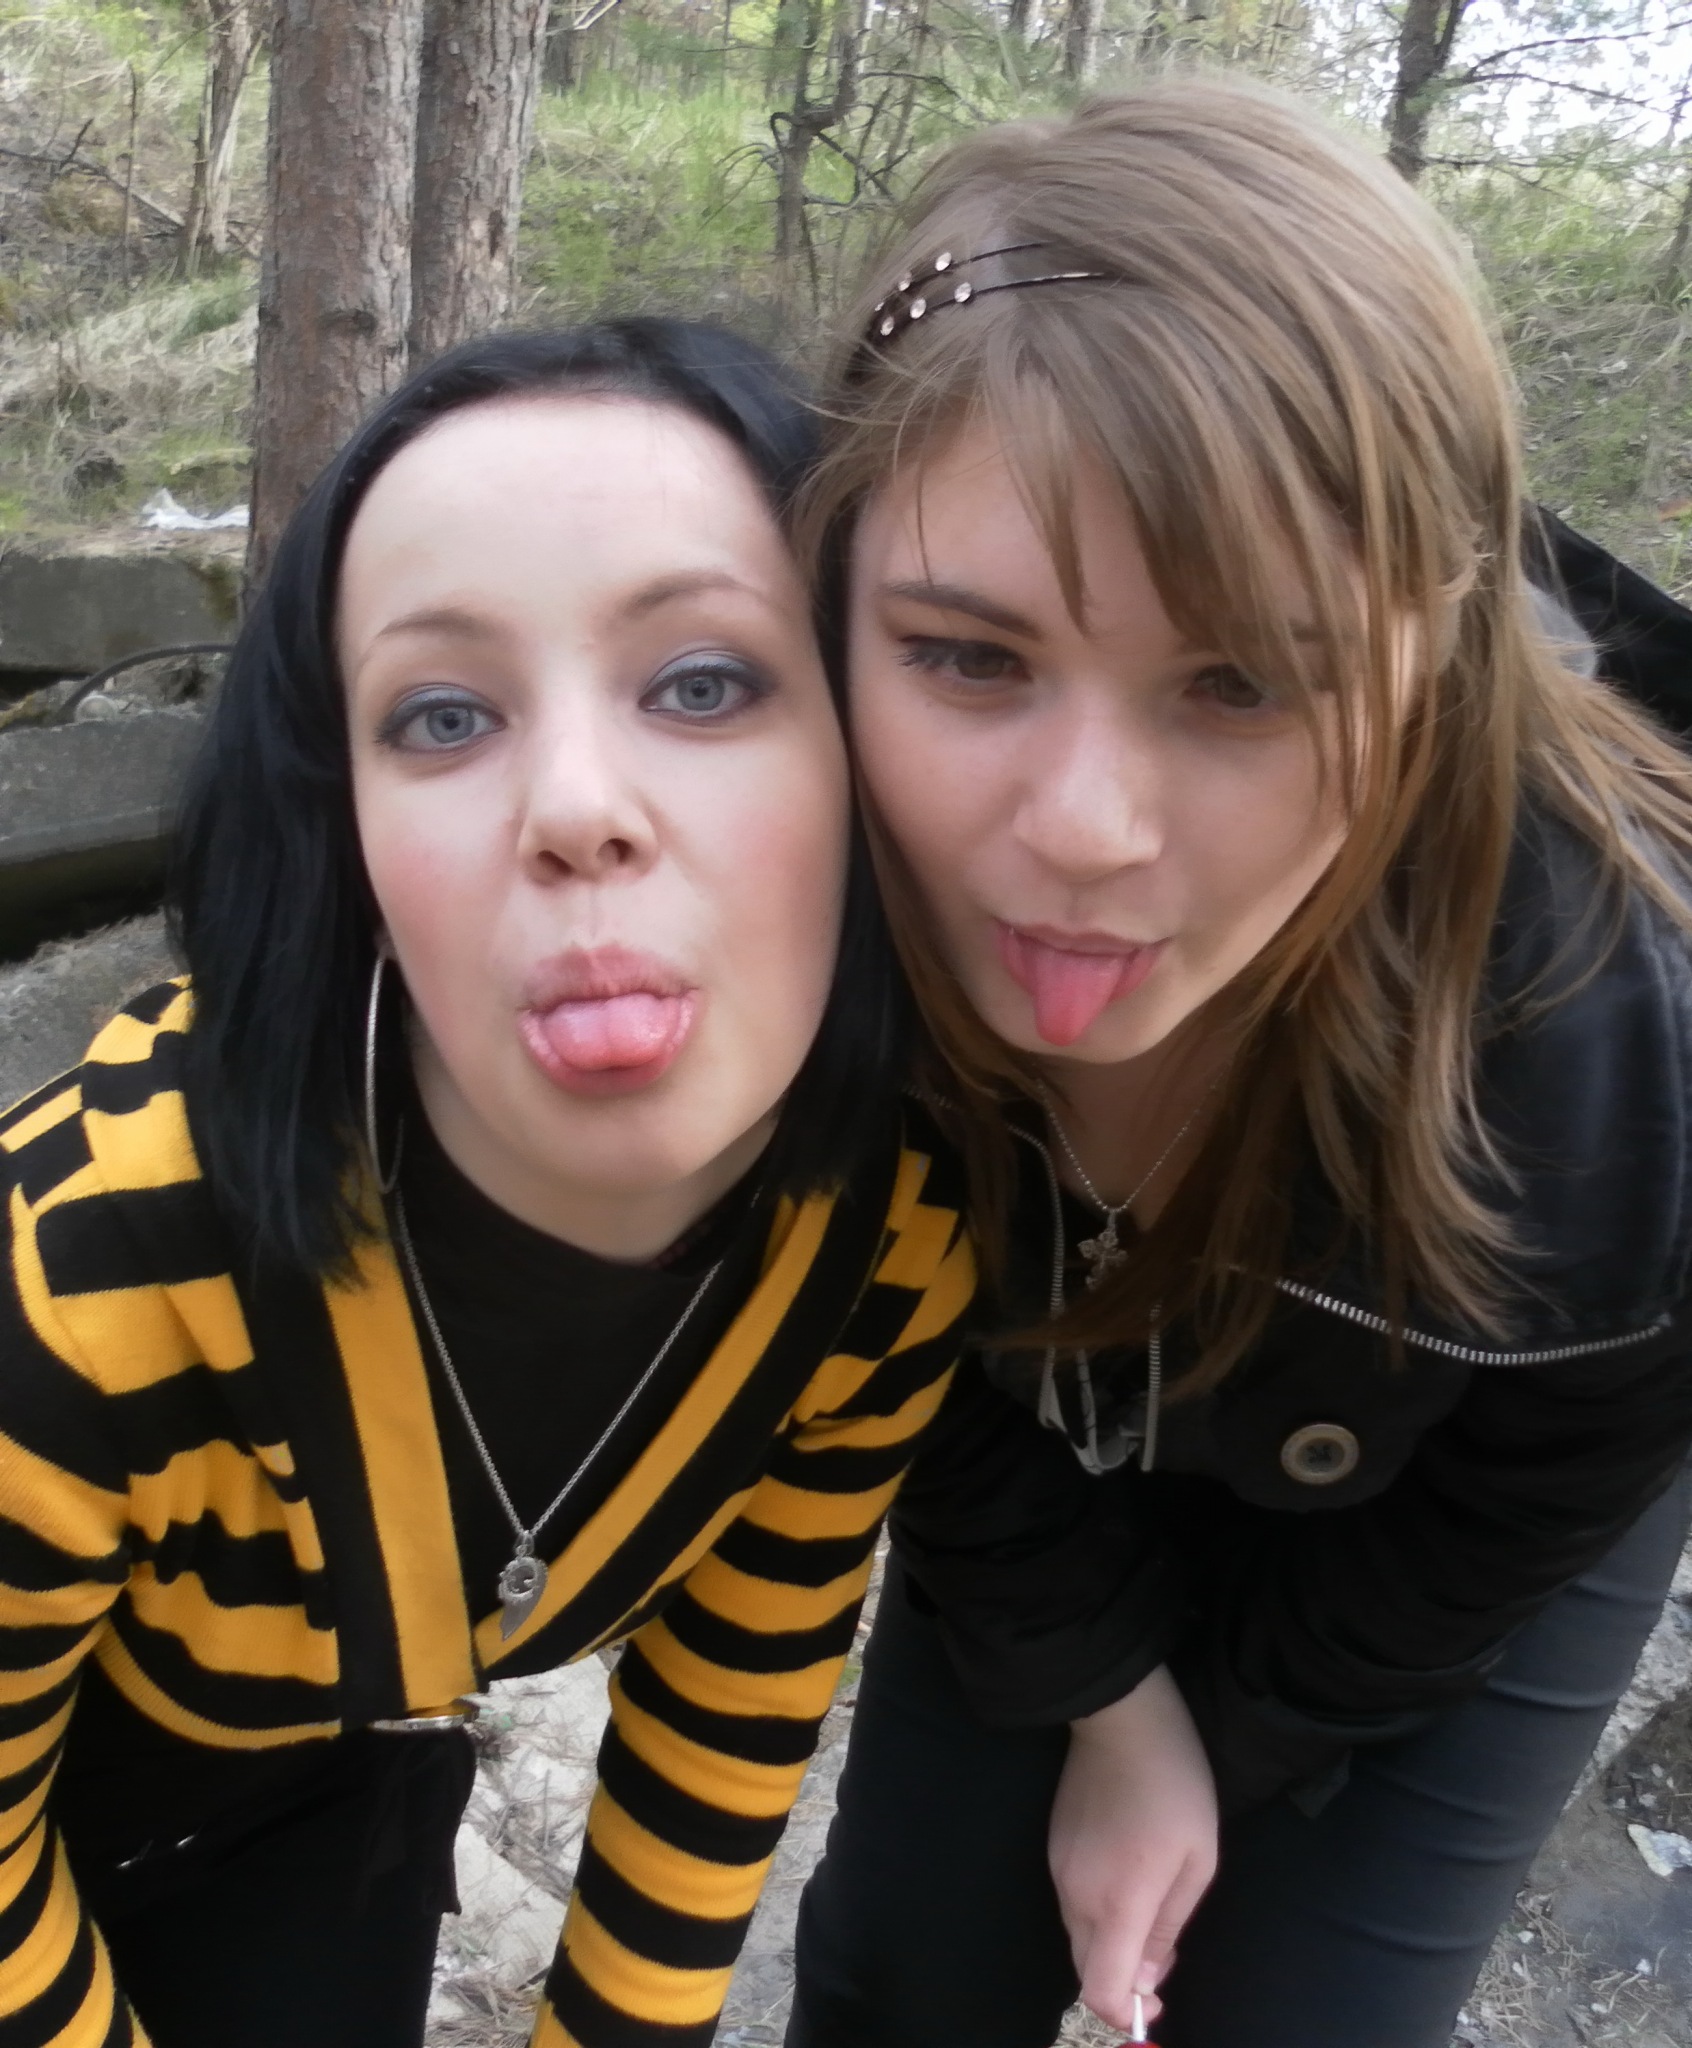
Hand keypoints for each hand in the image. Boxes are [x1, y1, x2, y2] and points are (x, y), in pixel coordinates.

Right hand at [1049, 1664, 1218, 2035]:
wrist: (1122, 1715)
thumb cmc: (1175, 1785)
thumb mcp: (1197, 1860)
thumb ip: (1167, 1929)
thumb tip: (1143, 1983)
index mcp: (1118, 1902)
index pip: (1101, 1991)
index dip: (1127, 2014)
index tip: (1156, 2003)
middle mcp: (1076, 1895)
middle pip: (1086, 1970)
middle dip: (1121, 1981)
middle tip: (1161, 1962)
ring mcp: (1058, 1869)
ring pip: (1078, 1936)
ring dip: (1110, 1944)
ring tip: (1151, 1910)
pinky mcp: (1052, 1847)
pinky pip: (1072, 1903)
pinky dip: (1096, 1913)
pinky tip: (1126, 1879)